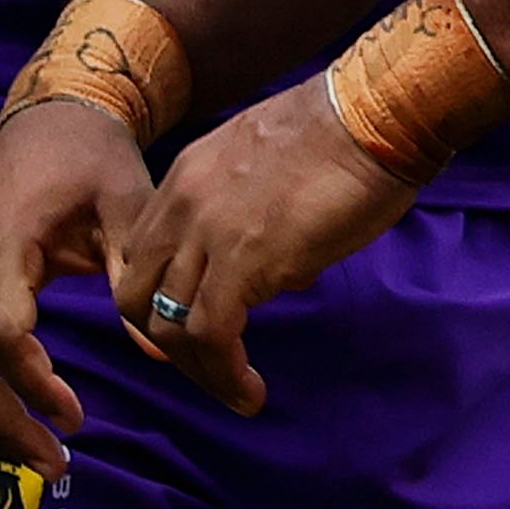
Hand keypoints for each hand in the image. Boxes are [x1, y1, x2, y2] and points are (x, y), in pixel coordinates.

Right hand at [0, 100, 150, 478]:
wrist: (45, 117)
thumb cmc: (91, 161)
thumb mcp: (128, 203)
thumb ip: (136, 274)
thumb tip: (159, 354)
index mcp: (2, 238)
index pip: (2, 333)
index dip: (34, 385)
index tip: (78, 416)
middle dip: (1, 425)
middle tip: (55, 463)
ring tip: (35, 452)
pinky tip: (10, 421)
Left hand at [108, 77, 420, 416]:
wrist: (372, 116)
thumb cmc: (345, 138)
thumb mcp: (268, 172)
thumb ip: (250, 218)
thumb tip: (273, 271)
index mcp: (184, 179)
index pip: (141, 257)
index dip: (158, 304)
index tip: (193, 334)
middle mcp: (181, 205)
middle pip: (136, 296)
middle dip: (167, 345)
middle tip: (211, 368)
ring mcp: (206, 232)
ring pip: (168, 324)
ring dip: (201, 370)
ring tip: (237, 392)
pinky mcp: (243, 260)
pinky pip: (211, 333)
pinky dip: (225, 373)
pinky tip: (251, 391)